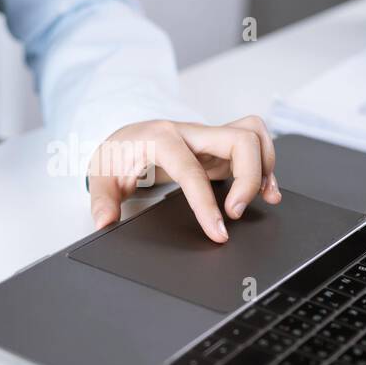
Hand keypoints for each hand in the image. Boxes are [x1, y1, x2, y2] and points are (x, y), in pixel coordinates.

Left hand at [88, 116, 281, 242]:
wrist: (122, 138)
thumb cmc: (115, 154)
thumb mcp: (100, 176)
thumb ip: (102, 200)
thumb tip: (104, 222)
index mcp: (161, 139)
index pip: (192, 170)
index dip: (206, 204)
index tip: (217, 231)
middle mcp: (190, 133)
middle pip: (239, 139)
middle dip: (249, 177)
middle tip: (236, 212)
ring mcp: (207, 139)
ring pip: (252, 133)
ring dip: (265, 164)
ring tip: (264, 197)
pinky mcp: (217, 148)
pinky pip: (251, 146)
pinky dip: (265, 165)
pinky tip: (265, 190)